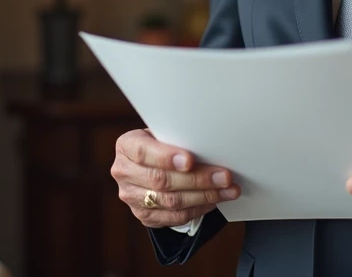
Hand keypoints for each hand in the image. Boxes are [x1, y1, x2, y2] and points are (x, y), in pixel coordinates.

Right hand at [111, 128, 240, 227]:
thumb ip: (178, 138)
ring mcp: (132, 197)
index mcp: (126, 146)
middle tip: (225, 177)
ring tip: (227, 190)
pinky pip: (173, 217)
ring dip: (204, 196)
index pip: (143, 152)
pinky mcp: (144, 215)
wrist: (149, 162)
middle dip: (198, 179)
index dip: (166, 157)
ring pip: (170, 201)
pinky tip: (213, 200)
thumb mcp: (163, 133)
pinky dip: (197, 209)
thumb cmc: (162, 142)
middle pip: (161, 180)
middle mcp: (124, 172)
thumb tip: (210, 145)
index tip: (190, 160)